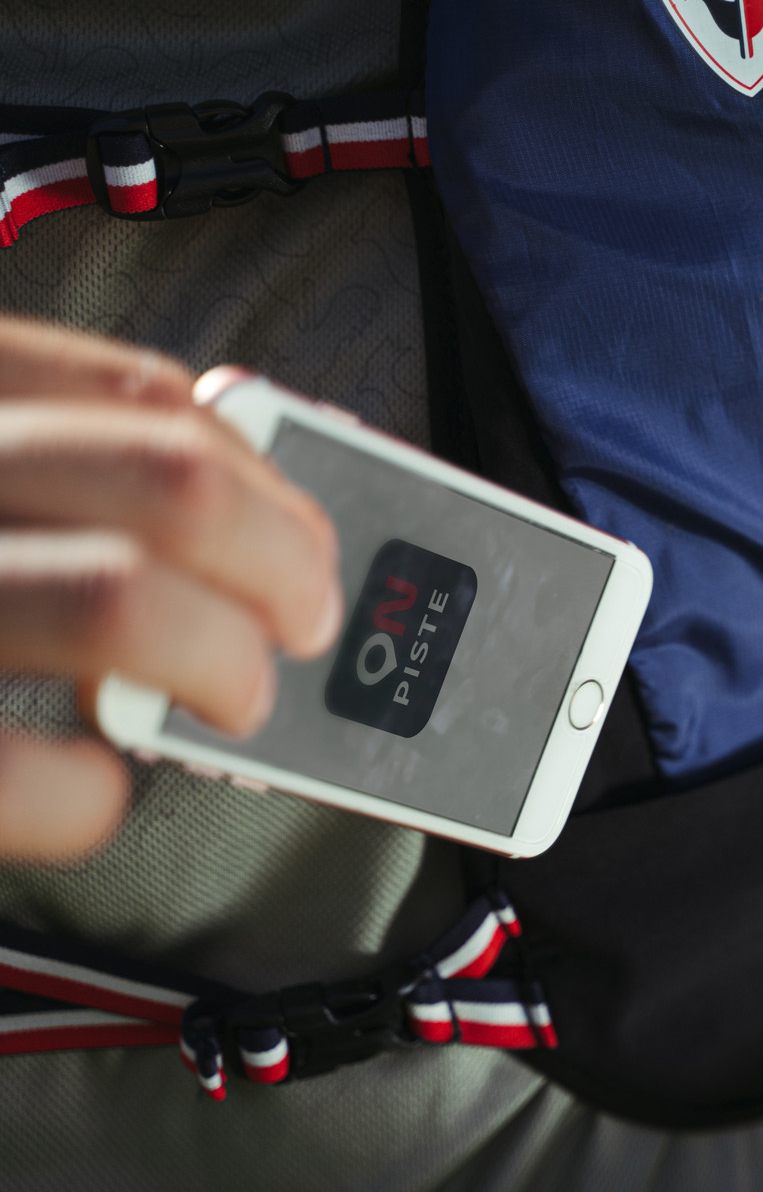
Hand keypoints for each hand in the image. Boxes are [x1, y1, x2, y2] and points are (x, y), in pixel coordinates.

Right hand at [0, 318, 341, 861]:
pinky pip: (18, 772)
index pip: (142, 397)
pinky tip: (88, 789)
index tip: (304, 542)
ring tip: (229, 706)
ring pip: (117, 601)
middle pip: (167, 485)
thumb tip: (218, 506)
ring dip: (218, 667)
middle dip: (278, 569)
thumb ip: (26, 462)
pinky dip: (88, 794)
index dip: (265, 477)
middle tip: (294, 630)